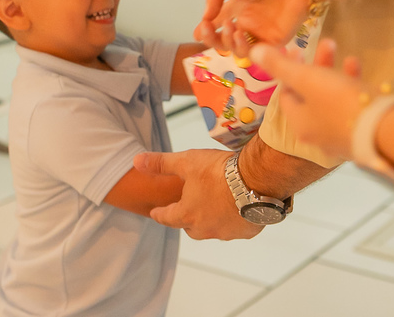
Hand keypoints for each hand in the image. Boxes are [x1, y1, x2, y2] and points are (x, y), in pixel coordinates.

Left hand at [133, 149, 262, 239]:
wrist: (257, 180)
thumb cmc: (219, 171)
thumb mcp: (186, 162)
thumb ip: (161, 163)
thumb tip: (137, 160)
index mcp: (188, 214)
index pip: (167, 218)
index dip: (160, 214)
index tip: (154, 213)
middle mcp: (206, 228)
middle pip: (190, 228)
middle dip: (186, 219)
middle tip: (185, 209)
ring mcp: (227, 232)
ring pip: (213, 229)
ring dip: (211, 219)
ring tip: (213, 205)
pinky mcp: (247, 231)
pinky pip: (236, 229)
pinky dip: (233, 220)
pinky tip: (236, 208)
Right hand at [195, 0, 312, 55]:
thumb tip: (204, 17)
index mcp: (238, 6)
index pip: (217, 24)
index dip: (205, 31)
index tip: (198, 31)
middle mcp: (248, 21)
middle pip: (224, 40)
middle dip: (211, 39)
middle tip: (206, 30)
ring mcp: (261, 31)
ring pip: (237, 49)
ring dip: (227, 42)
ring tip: (230, 26)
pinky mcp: (276, 39)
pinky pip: (257, 51)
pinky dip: (243, 46)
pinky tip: (240, 32)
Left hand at [252, 39, 363, 161]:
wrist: (387, 132)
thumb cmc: (340, 103)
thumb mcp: (307, 78)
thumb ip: (279, 65)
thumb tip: (253, 52)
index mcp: (299, 122)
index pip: (287, 92)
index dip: (289, 68)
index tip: (298, 49)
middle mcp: (316, 134)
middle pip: (311, 94)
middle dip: (317, 65)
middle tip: (327, 43)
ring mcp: (341, 137)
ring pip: (333, 99)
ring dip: (336, 73)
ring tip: (344, 53)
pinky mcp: (363, 136)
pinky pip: (352, 108)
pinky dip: (353, 87)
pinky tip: (359, 69)